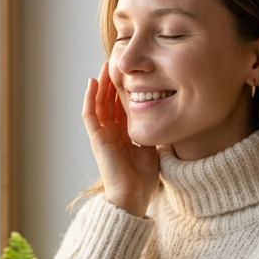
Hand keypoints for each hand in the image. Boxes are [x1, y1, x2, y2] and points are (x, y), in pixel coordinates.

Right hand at [84, 63, 159, 216]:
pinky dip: (90, 98)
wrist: (132, 196)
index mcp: (124, 135)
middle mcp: (112, 133)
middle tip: (118, 62)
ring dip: (101, 84)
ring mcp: (102, 135)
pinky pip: (90, 114)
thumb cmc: (143, 180)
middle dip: (113, 82)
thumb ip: (156, 133)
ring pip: (98, 103)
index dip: (126, 90)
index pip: (123, 107)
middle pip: (109, 101)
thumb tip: (169, 120)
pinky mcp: (96, 138)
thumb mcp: (154, 149)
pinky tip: (93, 82)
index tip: (133, 73)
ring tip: (105, 66)